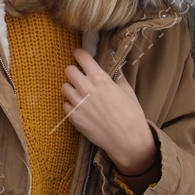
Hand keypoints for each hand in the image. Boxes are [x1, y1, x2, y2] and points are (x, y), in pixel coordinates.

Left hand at [61, 49, 156, 176]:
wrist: (127, 140)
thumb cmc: (131, 114)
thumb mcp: (127, 91)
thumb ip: (117, 77)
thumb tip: (114, 68)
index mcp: (100, 78)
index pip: (81, 57)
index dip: (79, 54)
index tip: (79, 55)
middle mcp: (86, 88)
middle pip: (68, 70)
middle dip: (74, 71)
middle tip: (80, 77)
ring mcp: (78, 103)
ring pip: (64, 87)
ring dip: (71, 88)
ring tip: (80, 94)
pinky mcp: (73, 117)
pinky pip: (65, 105)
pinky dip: (71, 105)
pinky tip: (81, 108)